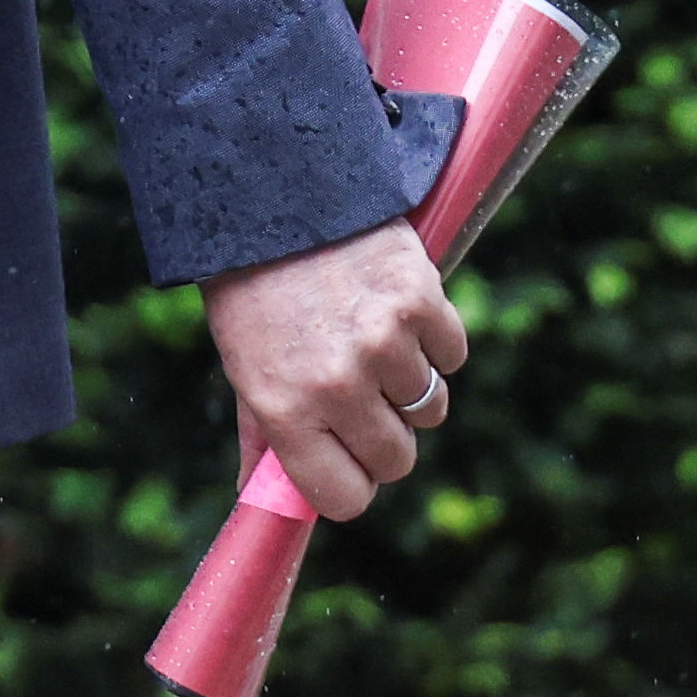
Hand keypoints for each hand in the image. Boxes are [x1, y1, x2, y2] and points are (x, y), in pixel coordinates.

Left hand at [209, 219, 465, 521]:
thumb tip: (256, 498)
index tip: (347, 461)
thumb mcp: (243, 369)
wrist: (272, 198)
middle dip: (385, 436)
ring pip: (431, 407)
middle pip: (397, 460)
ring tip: (374, 342)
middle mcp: (336, 385)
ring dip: (410, 384)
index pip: (346, 498)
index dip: (352, 483)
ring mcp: (383, 343)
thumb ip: (261, 437)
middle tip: (363, 396)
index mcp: (286, 411)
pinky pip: (453, 354)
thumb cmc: (254, 295)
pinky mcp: (420, 301)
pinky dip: (436, 339)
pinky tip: (399, 311)